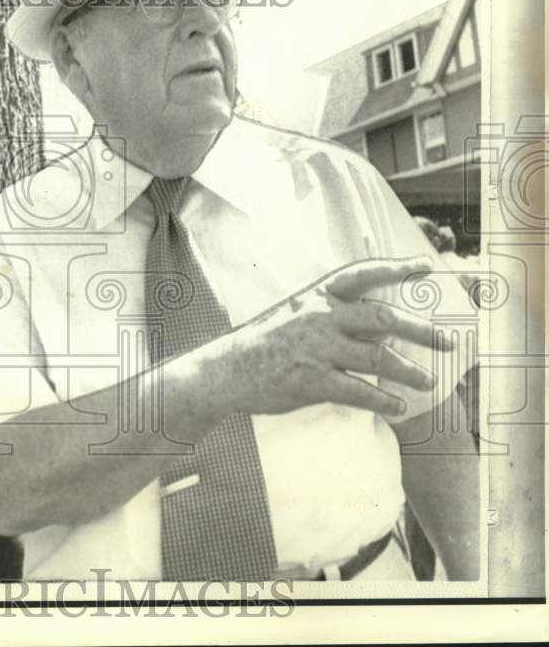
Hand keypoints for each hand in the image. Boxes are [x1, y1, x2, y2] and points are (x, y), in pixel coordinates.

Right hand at [210, 257, 442, 417]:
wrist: (226, 370)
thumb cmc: (263, 342)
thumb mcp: (293, 313)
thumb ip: (331, 314)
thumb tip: (377, 327)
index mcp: (315, 296)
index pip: (362, 275)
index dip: (396, 269)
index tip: (426, 267)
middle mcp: (319, 317)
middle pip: (382, 319)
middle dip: (421, 330)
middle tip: (447, 342)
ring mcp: (316, 349)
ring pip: (378, 358)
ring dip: (410, 372)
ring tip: (429, 381)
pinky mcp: (312, 381)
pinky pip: (359, 392)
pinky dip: (384, 400)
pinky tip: (399, 406)